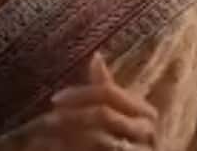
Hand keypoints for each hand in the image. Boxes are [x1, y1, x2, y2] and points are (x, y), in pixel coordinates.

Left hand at [41, 53, 157, 149]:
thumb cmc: (125, 138)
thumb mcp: (117, 112)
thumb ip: (105, 88)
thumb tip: (97, 55)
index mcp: (145, 112)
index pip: (108, 92)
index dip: (79, 94)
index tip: (54, 99)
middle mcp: (148, 130)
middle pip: (103, 114)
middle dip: (73, 115)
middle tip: (48, 120)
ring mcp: (141, 149)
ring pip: (99, 137)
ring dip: (71, 135)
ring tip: (51, 136)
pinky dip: (77, 149)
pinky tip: (63, 148)